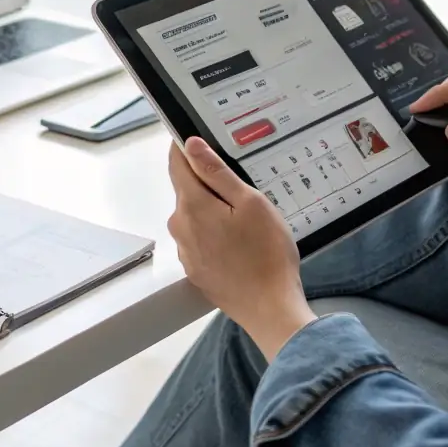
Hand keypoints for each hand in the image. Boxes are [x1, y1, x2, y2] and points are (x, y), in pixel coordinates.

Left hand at [167, 138, 315, 359]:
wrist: (270, 309)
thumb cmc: (267, 253)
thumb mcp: (250, 202)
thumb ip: (217, 173)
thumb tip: (190, 145)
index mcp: (191, 205)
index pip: (177, 164)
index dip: (185, 147)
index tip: (199, 137)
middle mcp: (180, 227)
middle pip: (187, 190)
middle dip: (208, 182)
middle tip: (242, 185)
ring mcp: (185, 251)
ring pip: (195, 216)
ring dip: (213, 209)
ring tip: (246, 218)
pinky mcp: (195, 270)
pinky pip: (200, 239)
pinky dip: (215, 233)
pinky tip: (240, 242)